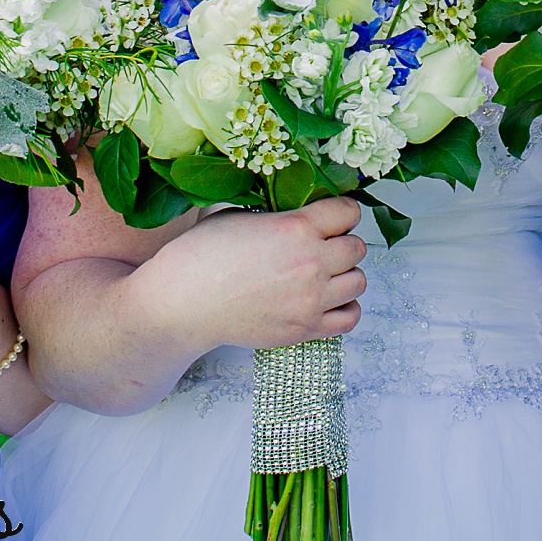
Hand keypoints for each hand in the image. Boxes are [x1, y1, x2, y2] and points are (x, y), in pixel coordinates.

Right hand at [133, 197, 368, 352]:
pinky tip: (328, 300)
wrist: (182, 303)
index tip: (333, 216)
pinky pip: (350, 317)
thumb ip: (280, 216)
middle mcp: (311, 262)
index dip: (341, 211)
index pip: (348, 212)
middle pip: (357, 247)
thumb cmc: (202, 255)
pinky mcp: (305, 328)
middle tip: (324, 245)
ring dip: (345, 274)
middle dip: (343, 242)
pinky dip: (345, 307)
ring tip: (325, 273)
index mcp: (296, 227)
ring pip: (359, 281)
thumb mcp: (241, 215)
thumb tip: (303, 214)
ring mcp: (311, 299)